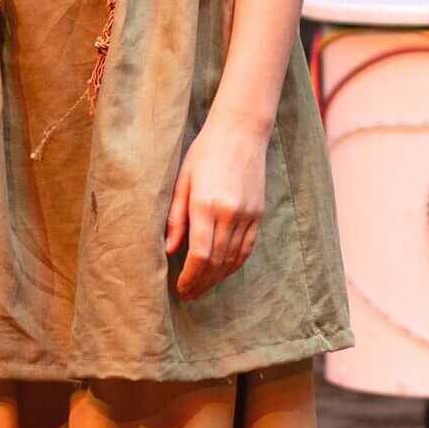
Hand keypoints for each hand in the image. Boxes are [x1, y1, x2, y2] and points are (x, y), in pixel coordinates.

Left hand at [167, 116, 268, 299]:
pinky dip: (235, 264)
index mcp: (206, 204)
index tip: (180, 288)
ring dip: (218, 277)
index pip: (200, 254)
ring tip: (203, 288)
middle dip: (202, 282)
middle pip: (217, 261)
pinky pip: (247, 247)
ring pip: (234, 258)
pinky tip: (223, 271)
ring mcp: (248, 214)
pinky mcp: (258, 213)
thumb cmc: (204, 152)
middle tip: (189, 295)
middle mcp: (230, 213)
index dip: (190, 276)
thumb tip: (169, 250)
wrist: (241, 132)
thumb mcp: (182, 180)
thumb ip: (175, 217)